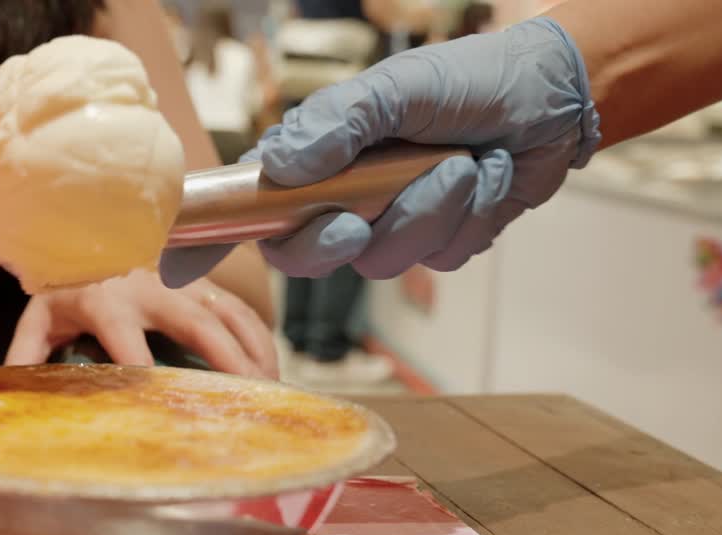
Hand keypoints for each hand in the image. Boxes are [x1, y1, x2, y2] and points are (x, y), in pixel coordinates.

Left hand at [6, 271, 278, 378]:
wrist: (86, 234)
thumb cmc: (65, 287)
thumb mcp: (41, 318)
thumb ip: (27, 354)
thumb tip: (14, 393)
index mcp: (104, 298)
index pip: (123, 334)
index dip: (139, 363)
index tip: (159, 399)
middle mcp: (148, 286)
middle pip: (193, 321)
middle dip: (223, 357)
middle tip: (246, 394)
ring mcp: (182, 281)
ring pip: (226, 312)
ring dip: (251, 349)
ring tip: (269, 388)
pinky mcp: (201, 283)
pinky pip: (239, 308)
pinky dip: (258, 337)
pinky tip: (270, 369)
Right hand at [161, 17, 600, 285]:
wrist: (548, 101)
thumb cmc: (464, 80)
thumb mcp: (396, 87)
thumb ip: (337, 124)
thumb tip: (280, 165)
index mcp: (314, 159)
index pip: (246, 205)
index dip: (205, 239)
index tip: (174, 267)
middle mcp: (342, 198)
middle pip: (303, 254)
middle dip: (333, 240)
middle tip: (356, 217)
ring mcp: (390, 225)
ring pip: (383, 259)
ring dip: (429, 211)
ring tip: (463, 165)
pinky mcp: (436, 242)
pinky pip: (438, 256)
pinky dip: (468, 217)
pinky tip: (486, 179)